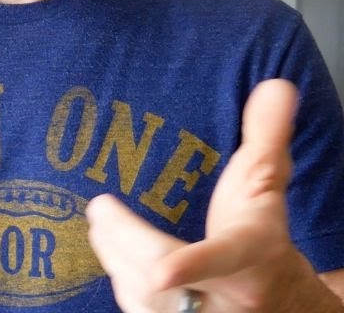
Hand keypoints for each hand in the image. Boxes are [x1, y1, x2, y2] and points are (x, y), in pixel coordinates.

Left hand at [87, 79, 328, 311]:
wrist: (277, 299)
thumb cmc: (261, 236)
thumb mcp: (268, 189)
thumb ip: (265, 138)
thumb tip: (276, 85)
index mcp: (249, 257)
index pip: (222, 260)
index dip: (192, 265)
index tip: (163, 268)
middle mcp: (225, 299)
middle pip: (162, 282)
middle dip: (124, 245)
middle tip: (99, 209)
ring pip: (144, 303)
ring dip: (114, 260)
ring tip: (98, 225)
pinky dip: (119, 281)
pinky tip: (111, 253)